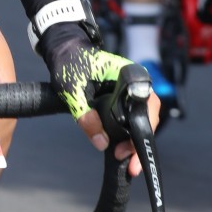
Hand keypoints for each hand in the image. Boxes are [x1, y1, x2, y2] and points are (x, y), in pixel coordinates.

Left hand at [49, 43, 160, 177]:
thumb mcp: (72, 90)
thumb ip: (85, 115)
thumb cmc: (69, 64)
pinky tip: (121, 149)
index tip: (132, 145)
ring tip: (124, 158)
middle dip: (140, 140)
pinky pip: (131, 118)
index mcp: (127, 73)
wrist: (63, 51)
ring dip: (134, 140)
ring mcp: (129, 91)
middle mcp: (134, 82)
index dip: (144, 125)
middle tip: (128, 161)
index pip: (147, 102)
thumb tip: (102, 142)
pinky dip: (128, 135)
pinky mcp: (122, 99)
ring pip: (141, 119)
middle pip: (148, 114)